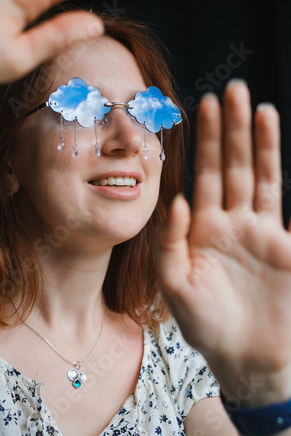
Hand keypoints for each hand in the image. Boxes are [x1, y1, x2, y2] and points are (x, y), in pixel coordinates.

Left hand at [157, 81, 290, 405]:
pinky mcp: (287, 250)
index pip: (205, 174)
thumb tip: (177, 200)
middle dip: (233, 130)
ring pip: (263, 179)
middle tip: (232, 89)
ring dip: (262, 146)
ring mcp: (262, 233)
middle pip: (235, 167)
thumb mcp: (174, 284)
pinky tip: (287, 154)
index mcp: (202, 227)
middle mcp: (233, 222)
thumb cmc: (203, 323)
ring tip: (260, 109)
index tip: (202, 105)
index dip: (206, 142)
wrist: (242, 358)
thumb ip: (169, 242)